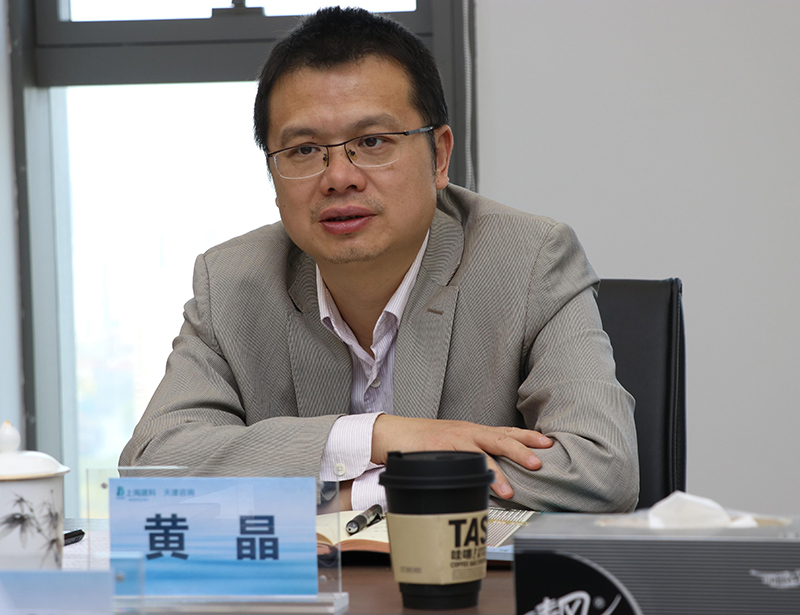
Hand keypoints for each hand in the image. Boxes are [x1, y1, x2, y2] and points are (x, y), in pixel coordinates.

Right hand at [371, 415, 552, 499]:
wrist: (396, 433)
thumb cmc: (427, 440)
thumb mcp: (456, 441)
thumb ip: (476, 451)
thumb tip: (500, 468)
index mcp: (474, 431)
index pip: (507, 431)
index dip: (528, 437)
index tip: (548, 442)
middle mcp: (467, 432)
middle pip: (500, 439)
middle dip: (521, 450)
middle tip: (540, 462)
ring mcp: (453, 440)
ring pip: (480, 453)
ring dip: (497, 472)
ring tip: (510, 490)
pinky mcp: (437, 450)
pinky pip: (456, 462)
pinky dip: (469, 472)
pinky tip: (477, 483)